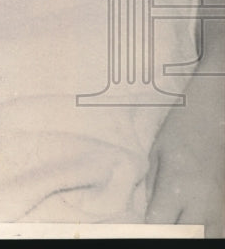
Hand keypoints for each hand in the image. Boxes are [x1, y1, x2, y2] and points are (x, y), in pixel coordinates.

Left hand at [146, 74, 224, 236]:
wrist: (213, 116)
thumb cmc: (179, 131)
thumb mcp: (155, 155)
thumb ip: (150, 186)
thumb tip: (142, 211)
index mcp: (178, 186)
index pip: (159, 224)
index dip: (147, 230)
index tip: (136, 230)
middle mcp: (201, 201)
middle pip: (185, 236)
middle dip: (168, 235)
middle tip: (155, 229)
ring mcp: (219, 204)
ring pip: (207, 236)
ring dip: (189, 234)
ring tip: (174, 224)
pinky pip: (218, 228)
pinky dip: (205, 230)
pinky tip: (192, 224)